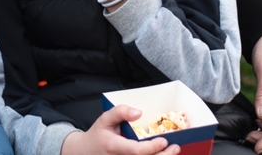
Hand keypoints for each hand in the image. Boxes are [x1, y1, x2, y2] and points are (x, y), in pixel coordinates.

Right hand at [61, 105, 179, 154]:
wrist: (86, 153)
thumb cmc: (98, 135)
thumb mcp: (104, 119)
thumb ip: (120, 112)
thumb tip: (138, 112)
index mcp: (114, 146)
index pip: (136, 151)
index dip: (151, 147)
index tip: (164, 140)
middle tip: (175, 147)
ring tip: (173, 151)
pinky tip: (162, 154)